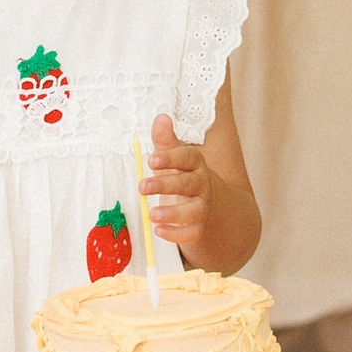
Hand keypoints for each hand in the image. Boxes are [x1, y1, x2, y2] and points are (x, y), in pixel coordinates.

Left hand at [142, 112, 215, 263]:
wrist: (209, 202)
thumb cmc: (182, 175)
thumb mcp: (173, 157)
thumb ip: (165, 140)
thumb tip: (161, 117)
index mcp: (195, 164)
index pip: (188, 157)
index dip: (171, 158)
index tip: (151, 160)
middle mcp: (202, 184)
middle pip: (188, 183)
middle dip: (165, 185)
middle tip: (142, 187)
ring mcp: (202, 206)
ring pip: (194, 210)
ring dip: (173, 213)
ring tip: (152, 214)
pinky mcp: (198, 226)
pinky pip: (193, 233)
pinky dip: (177, 234)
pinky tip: (159, 231)